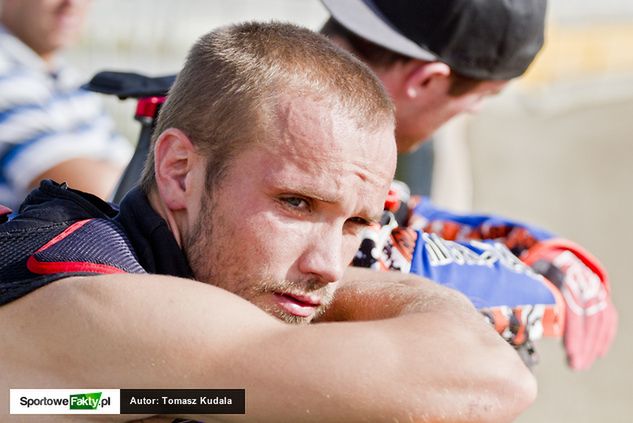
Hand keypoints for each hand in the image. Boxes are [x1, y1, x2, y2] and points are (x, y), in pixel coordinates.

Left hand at [524, 241, 617, 369]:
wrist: (551, 255)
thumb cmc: (531, 270)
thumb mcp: (524, 276)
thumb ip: (523, 296)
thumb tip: (512, 323)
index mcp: (561, 273)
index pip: (573, 305)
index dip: (573, 330)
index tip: (570, 352)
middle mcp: (582, 278)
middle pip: (588, 314)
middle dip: (584, 342)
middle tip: (575, 365)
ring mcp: (593, 285)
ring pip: (599, 317)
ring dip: (592, 344)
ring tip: (581, 364)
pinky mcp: (600, 292)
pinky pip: (607, 315)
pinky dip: (604, 335)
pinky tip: (597, 353)